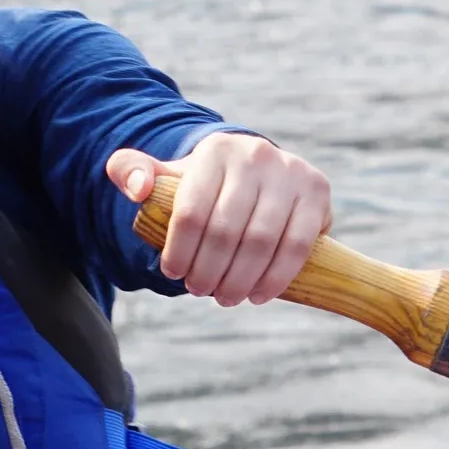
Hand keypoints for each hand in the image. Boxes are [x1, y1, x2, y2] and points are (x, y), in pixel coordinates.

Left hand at [105, 133, 332, 306]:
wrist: (258, 171)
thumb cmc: (205, 182)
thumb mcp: (168, 175)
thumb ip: (132, 172)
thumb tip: (137, 189)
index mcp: (215, 151)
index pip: (191, 211)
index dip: (179, 251)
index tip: (173, 273)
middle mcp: (255, 154)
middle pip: (226, 231)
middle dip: (209, 271)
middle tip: (200, 291)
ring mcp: (290, 171)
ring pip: (261, 241)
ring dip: (240, 280)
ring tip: (225, 297)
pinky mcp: (317, 191)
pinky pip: (297, 245)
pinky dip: (276, 277)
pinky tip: (258, 295)